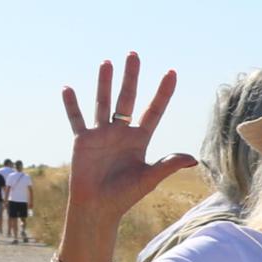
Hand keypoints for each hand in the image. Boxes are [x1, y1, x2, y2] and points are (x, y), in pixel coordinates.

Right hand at [59, 52, 190, 229]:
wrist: (99, 207)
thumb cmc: (125, 195)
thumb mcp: (149, 178)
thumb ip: (168, 165)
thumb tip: (193, 159)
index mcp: (140, 139)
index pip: (154, 110)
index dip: (163, 92)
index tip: (171, 72)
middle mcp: (122, 132)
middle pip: (127, 98)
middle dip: (131, 77)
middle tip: (134, 54)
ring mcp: (102, 135)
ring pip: (104, 103)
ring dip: (104, 83)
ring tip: (107, 62)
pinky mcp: (83, 141)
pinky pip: (77, 119)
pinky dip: (72, 105)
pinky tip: (68, 88)